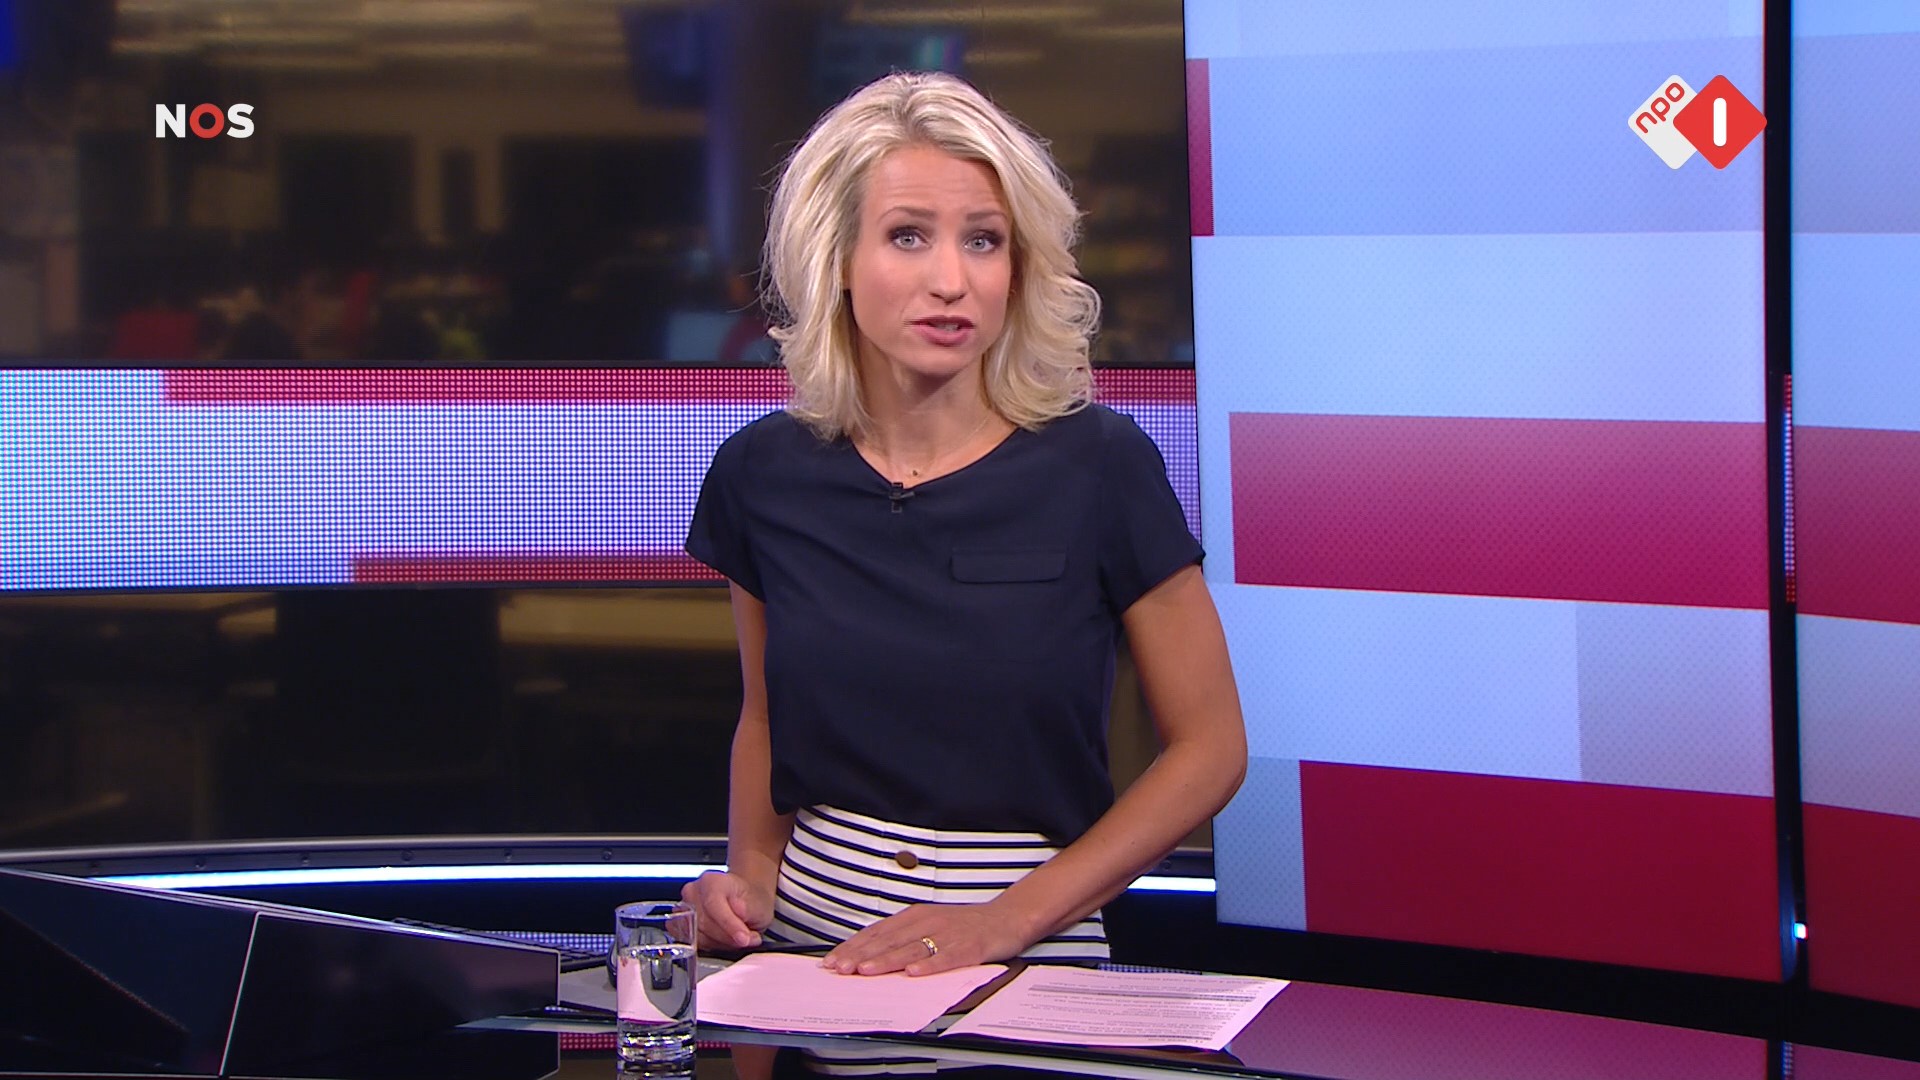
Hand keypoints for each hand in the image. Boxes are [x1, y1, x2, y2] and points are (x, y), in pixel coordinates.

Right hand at [680, 871, 774, 950]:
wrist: (744, 903)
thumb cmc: (750, 901)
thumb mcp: (758, 904)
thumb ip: (748, 908)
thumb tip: (739, 911)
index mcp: (711, 880)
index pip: (713, 904)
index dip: (729, 924)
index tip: (743, 938)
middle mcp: (693, 892)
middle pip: (704, 923)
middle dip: (729, 937)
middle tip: (749, 938)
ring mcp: (683, 910)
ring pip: (699, 937)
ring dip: (722, 943)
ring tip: (740, 937)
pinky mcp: (681, 927)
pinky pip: (694, 943)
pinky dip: (713, 946)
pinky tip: (726, 939)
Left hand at [821, 902, 1028, 976]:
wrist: (1007, 917)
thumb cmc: (964, 925)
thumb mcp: (928, 925)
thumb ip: (902, 938)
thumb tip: (867, 956)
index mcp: (915, 917)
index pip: (877, 932)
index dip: (853, 947)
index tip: (831, 961)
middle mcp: (928, 922)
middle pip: (890, 940)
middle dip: (862, 955)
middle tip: (839, 968)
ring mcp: (949, 934)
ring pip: (913, 948)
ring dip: (888, 960)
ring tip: (867, 971)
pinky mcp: (970, 946)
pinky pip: (947, 957)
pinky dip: (930, 965)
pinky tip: (915, 973)